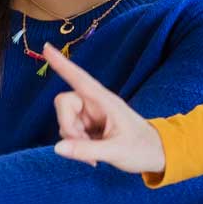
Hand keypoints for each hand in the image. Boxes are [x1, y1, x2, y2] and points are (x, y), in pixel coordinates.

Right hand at [47, 44, 167, 174]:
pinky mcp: (88, 127)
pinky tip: (94, 156)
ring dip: (74, 140)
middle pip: (63, 103)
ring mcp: (90, 116)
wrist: (156, 156)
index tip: (46, 47)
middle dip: (68, 126)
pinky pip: (70, 133)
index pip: (79, 78)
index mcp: (104, 101)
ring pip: (65, 121)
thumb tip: (57, 148)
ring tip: (95, 155)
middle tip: (82, 144)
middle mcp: (94, 104)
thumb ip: (85, 150)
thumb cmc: (142, 148)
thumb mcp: (115, 151)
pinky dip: (77, 146)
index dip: (61, 64)